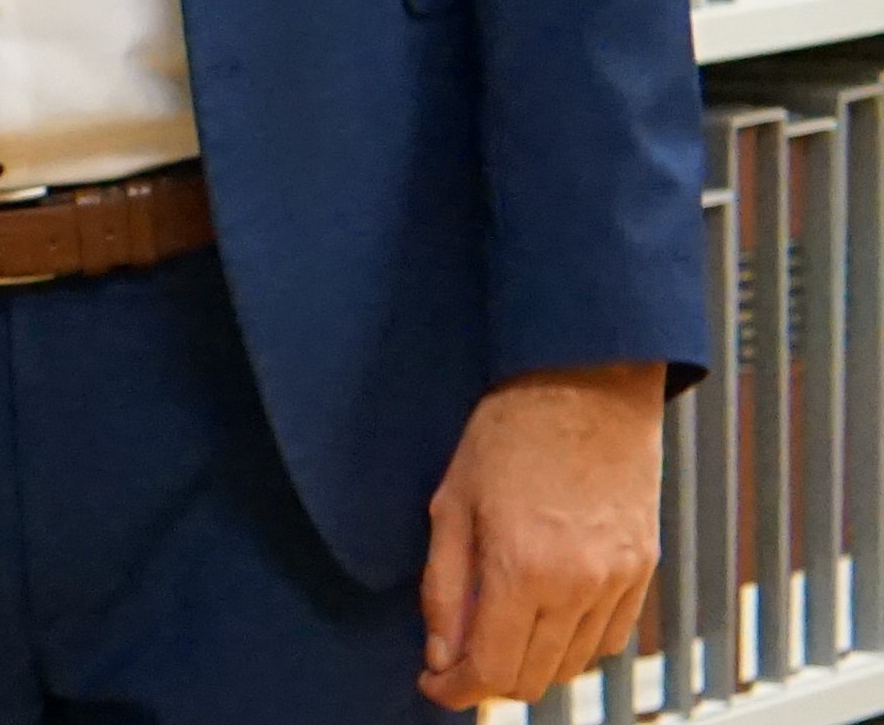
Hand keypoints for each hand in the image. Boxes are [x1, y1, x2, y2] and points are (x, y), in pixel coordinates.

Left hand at [420, 359, 664, 707]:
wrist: (585, 386)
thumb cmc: (510, 432)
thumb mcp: (450, 506)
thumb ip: (445, 590)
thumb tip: (440, 654)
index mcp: (523, 569)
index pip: (491, 669)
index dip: (455, 689)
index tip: (433, 684)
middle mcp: (579, 586)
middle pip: (533, 677)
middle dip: (488, 680)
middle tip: (456, 659)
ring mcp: (619, 580)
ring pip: (574, 665)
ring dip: (531, 664)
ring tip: (497, 634)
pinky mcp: (644, 570)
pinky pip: (611, 638)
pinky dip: (575, 645)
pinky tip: (544, 620)